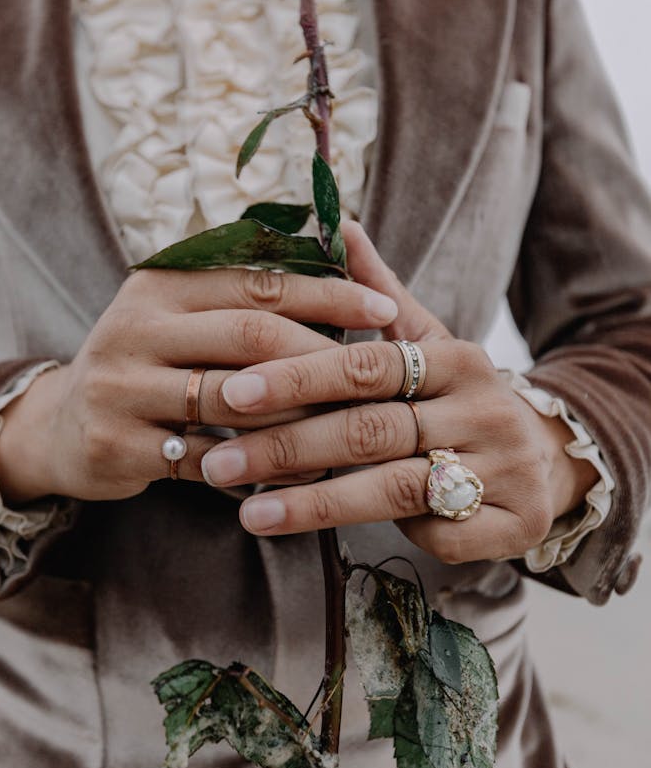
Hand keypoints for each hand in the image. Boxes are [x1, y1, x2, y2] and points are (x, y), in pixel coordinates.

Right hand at [0, 264, 398, 503]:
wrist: (61, 426)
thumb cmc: (148, 364)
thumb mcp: (179, 315)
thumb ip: (242, 294)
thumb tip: (345, 257)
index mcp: (158, 284)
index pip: (258, 281)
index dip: (327, 294)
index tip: (384, 309)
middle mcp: (134, 327)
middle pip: (250, 335)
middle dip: (323, 355)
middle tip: (378, 374)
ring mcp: (121, 387)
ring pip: (234, 400)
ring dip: (300, 415)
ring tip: (349, 422)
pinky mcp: (117, 444)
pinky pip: (208, 459)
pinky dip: (261, 467)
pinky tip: (301, 473)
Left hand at [200, 222, 598, 563]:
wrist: (549, 453)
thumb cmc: (458, 397)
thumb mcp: (428, 342)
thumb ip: (378, 293)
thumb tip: (337, 222)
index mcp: (456, 359)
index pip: (365, 368)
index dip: (296, 377)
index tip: (233, 391)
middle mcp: (483, 409)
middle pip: (371, 430)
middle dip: (287, 447)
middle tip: (218, 464)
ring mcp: (505, 468)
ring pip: (398, 488)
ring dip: (316, 504)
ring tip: (250, 513)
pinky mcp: (517, 522)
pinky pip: (442, 535)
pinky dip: (393, 537)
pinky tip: (338, 544)